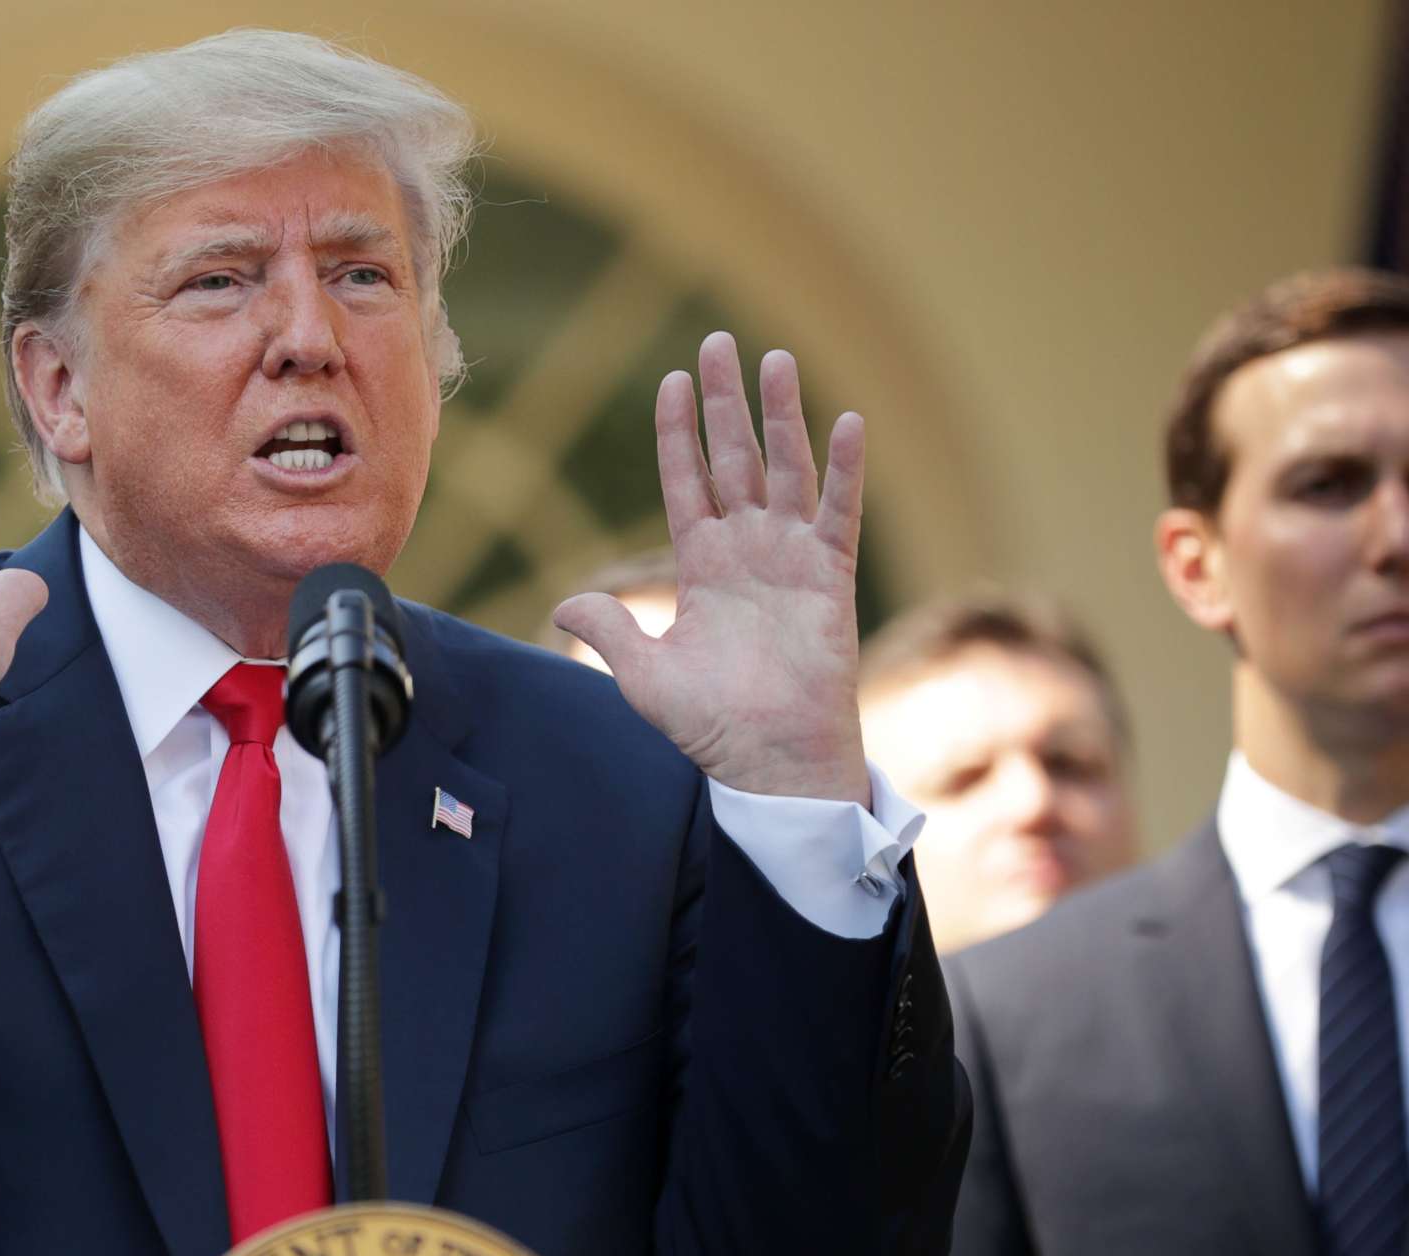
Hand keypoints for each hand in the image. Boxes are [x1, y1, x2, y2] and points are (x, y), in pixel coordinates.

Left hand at [554, 333, 868, 805]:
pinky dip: (843, 469)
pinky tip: (844, 421)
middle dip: (724, 401)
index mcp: (702, 568)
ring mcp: (791, 560)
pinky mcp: (830, 578)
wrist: (769, 761)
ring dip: (781, 415)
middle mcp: (747, 552)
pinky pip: (838, 512)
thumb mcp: (643, 675)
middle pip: (734, 458)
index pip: (686, 483)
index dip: (677, 433)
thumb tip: (564, 605)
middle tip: (717, 341)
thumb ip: (608, 630)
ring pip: (786, 470)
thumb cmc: (710, 726)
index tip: (670, 381)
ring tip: (775, 358)